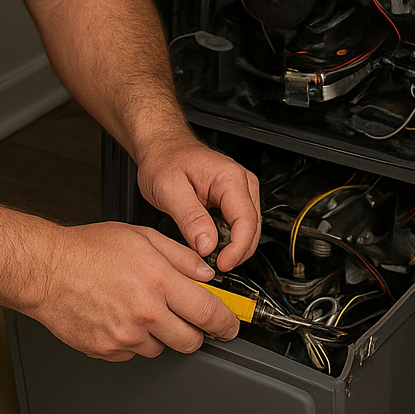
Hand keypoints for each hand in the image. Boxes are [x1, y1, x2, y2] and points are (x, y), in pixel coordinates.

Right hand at [33, 221, 240, 359]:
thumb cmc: (88, 249)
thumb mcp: (141, 237)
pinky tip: (121, 317)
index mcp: (158, 281)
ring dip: (161, 335)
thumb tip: (207, 273)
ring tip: (141, 308)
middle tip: (186, 317)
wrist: (46, 270)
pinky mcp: (108, 350)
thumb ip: (181, 256)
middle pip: (191, 341)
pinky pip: (134, 354)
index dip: (227, 322)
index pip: (208, 312)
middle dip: (196, 331)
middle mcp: (145, 312)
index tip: (230, 325)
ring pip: (162, 349)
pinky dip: (134, 341)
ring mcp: (125, 336)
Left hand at [135, 136, 260, 272]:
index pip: (246, 221)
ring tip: (209, 257)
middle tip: (212, 266)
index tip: (222, 264)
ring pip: (248, 230)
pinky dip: (228, 240)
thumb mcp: (169, 188)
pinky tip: (211, 246)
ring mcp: (240, 191)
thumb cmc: (165, 159)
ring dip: (233, 248)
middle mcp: (241, 183)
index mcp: (229, 178)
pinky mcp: (234, 199)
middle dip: (236, 253)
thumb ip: (190, 218)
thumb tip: (207, 245)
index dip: (237, 249)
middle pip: (251, 229)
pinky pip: (238, 226)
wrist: (162, 147)